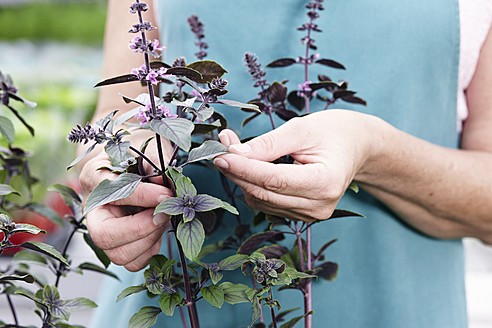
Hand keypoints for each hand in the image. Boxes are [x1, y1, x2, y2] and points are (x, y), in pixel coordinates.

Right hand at [80, 148, 172, 271]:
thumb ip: (156, 161)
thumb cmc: (138, 150)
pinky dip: (150, 251)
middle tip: (165, 214)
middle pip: (104, 236)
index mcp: (94, 177)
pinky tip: (158, 230)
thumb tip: (164, 183)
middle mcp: (92, 208)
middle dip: (141, 228)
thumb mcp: (147, 146)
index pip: (113, 194)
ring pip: (118, 254)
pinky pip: (132, 262)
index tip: (167, 194)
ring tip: (164, 219)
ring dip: (149, 241)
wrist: (130, 158)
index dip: (144, 197)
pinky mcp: (117, 244)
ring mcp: (102, 229)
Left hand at [213, 110, 379, 221]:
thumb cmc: (333, 132)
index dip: (243, 168)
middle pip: (264, 193)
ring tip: (238, 151)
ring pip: (261, 201)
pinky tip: (253, 167)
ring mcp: (311, 215)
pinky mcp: (302, 215)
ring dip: (243, 178)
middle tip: (221, 146)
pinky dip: (254, 185)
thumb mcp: (301, 129)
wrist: (357, 147)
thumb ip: (267, 144)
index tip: (219, 154)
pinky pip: (267, 204)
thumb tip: (233, 154)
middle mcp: (319, 206)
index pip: (273, 180)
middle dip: (237, 171)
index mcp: (325, 182)